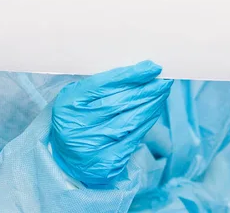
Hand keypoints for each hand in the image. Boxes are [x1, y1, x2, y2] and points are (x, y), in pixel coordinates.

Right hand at [50, 61, 171, 186]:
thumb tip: (140, 71)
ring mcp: (92, 146)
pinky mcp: (107, 162)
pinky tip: (154, 111)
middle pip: (121, 102)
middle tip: (163, 81)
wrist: (66, 159)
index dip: (131, 75)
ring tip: (162, 93)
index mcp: (68, 104)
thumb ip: (103, 85)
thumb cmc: (77, 119)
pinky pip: (134, 137)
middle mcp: (78, 126)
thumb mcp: (79, 97)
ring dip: (151, 104)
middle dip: (147, 89)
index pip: (104, 84)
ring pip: (130, 119)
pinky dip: (147, 122)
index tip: (152, 68)